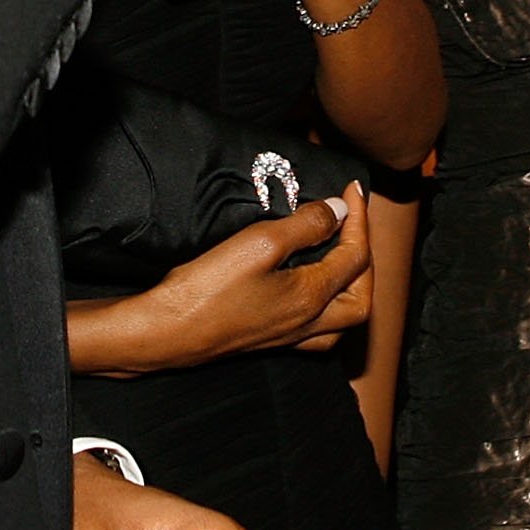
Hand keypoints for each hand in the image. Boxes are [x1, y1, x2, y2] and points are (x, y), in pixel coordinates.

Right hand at [66, 197, 370, 375]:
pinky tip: (307, 290)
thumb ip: (305, 226)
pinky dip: (327, 309)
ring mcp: (287, 336)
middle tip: (353, 226)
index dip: (358, 218)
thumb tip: (339, 211)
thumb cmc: (208, 289)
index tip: (350, 189)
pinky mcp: (266, 339)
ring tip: (340, 259)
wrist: (165, 332)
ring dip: (351, 289)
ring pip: (341, 321)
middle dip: (364, 260)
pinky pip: (316, 332)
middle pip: (360, 298)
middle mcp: (306, 323)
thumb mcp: (260, 243)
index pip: (355, 256)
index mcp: (311, 298)